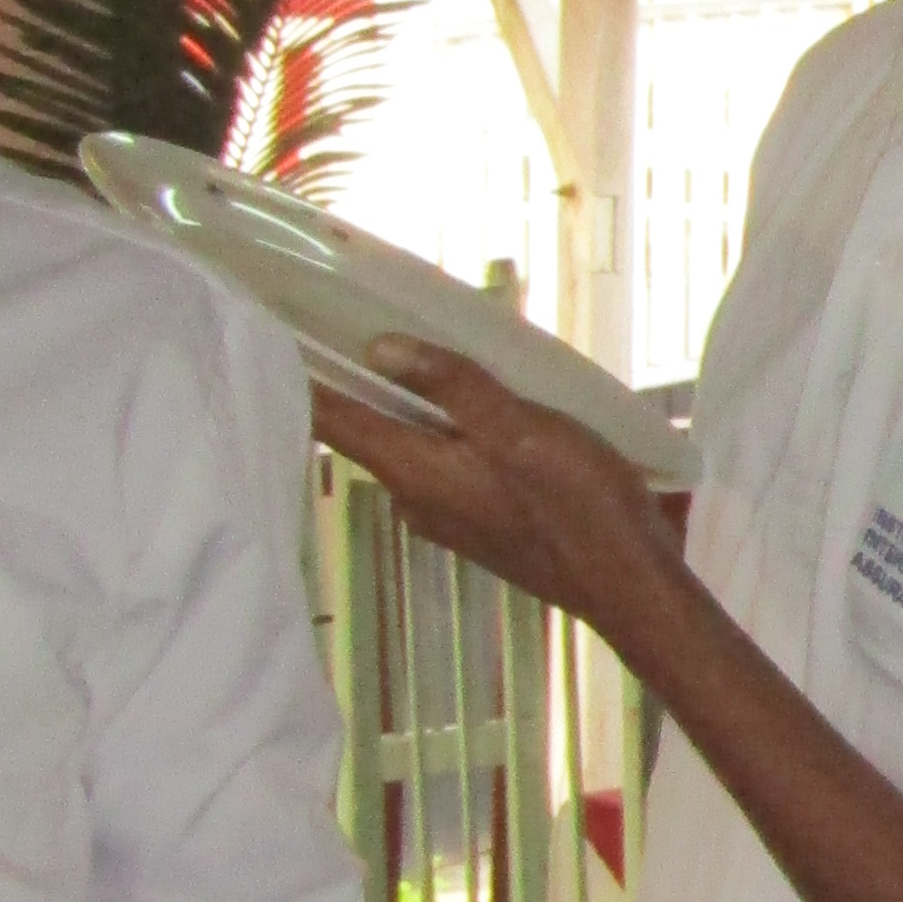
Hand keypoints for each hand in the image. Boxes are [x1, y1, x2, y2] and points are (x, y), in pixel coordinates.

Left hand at [315, 341, 685, 641]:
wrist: (628, 584)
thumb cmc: (578, 506)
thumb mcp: (520, 430)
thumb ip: (453, 387)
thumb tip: (379, 348)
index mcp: (415, 473)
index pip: (334, 420)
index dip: (302, 374)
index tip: (274, 332)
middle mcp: (417, 498)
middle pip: (365, 431)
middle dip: (353, 379)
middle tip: (344, 317)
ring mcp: (448, 514)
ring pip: (408, 446)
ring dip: (405, 404)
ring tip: (413, 349)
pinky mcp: (480, 521)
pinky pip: (442, 462)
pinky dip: (442, 428)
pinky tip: (474, 406)